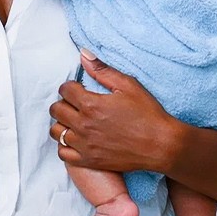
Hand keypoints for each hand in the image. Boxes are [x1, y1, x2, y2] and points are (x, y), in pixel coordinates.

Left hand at [49, 50, 184, 172]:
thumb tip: (83, 55)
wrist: (160, 145)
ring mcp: (84, 145)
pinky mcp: (89, 161)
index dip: (70, 86)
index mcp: (91, 104)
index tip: (78, 88)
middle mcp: (83, 125)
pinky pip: (63, 153)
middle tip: (76, 103)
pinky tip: (76, 139)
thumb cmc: (147, 114)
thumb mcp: (128, 85)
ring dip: (62, 123)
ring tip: (75, 120)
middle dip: (64, 102)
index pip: (65, 90)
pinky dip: (65, 145)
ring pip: (56, 131)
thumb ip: (102, 70)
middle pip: (56, 110)